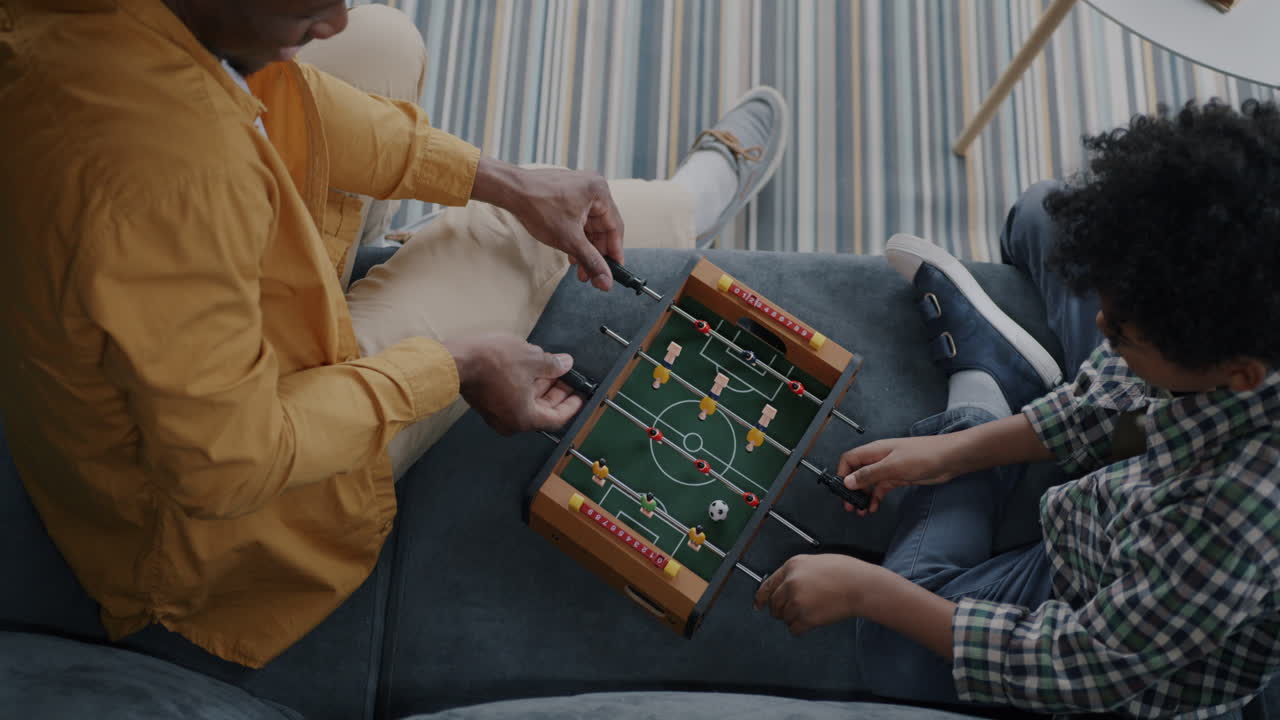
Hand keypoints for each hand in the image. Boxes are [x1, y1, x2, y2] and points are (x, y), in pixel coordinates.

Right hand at [443, 333, 582, 434]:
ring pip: (526, 404)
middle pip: (542, 412)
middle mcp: (511, 422)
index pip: (557, 418)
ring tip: (550, 368)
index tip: (580, 395)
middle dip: (556, 393)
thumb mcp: (532, 358)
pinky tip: (531, 369)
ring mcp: (497, 415)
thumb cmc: (492, 362)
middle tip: (567, 377)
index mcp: (526, 418)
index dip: (572, 405)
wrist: (455, 360)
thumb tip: (565, 364)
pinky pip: (513, 399)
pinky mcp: (486, 404)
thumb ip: (553, 365)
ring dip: (540, 388)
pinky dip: (525, 387)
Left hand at [471, 158, 623, 291]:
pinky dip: (576, 236)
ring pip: (588, 225)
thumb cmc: (538, 207)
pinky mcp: (567, 194)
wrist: (511, 191)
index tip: (615, 270)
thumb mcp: (569, 240)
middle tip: (592, 275)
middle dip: (595, 253)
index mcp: (599, 192)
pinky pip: (578, 219)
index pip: (615, 227)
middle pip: (602, 227)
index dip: (615, 252)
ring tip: (579, 269)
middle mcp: (592, 187)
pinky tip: (571, 254)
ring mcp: (579, 189)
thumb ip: (591, 261)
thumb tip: (606, 281)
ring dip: (585, 248)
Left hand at [753, 554, 886, 634]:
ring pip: (784, 617)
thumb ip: (796, 572)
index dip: (761, 597)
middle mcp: (790, 583)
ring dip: (793, 618)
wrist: (859, 585)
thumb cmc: (843, 572)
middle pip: (774, 604)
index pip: (767, 585)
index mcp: (791, 566)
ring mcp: (797, 601)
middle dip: (780, 610)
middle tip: (791, 611)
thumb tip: (784, 586)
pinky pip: (794, 629)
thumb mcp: (814, 562)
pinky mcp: (806, 617)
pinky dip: (800, 628)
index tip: (758, 605)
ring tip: (810, 612)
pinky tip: (810, 622)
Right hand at [836, 435, 959, 514]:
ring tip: (860, 510)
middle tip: (849, 504)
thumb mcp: (893, 466)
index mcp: (875, 451)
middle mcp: (879, 459)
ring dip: (863, 496)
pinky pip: (881, 488)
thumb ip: (869, 474)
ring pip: (869, 483)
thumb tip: (849, 481)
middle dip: (851, 489)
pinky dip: (876, 498)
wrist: (949, 458)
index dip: (842, 474)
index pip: (849, 460)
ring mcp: (889, 468)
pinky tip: (874, 507)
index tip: (841, 489)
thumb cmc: (925, 455)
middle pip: (857, 473)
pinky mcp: (899, 477)